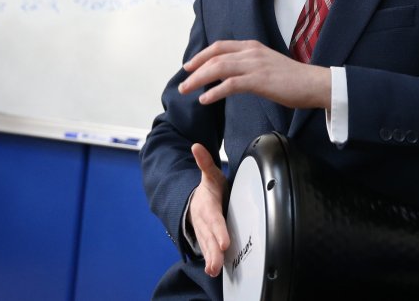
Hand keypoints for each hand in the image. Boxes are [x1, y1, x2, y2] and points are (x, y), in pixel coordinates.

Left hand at [178, 40, 330, 109]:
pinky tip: (205, 99)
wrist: (314, 83)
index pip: (220, 46)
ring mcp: (255, 65)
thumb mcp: (268, 65)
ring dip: (199, 80)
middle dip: (195, 70)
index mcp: (253, 47)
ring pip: (218, 68)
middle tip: (183, 84)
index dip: (201, 55)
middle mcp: (251, 52)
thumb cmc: (294, 79)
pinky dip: (214, 91)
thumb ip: (251, 65)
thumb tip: (234, 75)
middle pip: (214, 57)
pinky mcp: (259, 80)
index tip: (189, 66)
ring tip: (187, 91)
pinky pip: (230, 84)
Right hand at [189, 143, 229, 276]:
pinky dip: (210, 260)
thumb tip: (196, 146)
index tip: (224, 241)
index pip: (214, 219)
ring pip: (206, 246)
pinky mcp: (206, 239)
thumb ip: (205, 162)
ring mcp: (203, 232)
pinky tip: (214, 271)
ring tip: (214, 270)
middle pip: (209, 237)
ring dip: (211, 258)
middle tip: (218, 261)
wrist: (194, 201)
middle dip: (214, 250)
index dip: (218, 230)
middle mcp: (204, 221)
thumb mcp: (210, 175)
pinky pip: (207, 250)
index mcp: (207, 206)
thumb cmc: (209, 189)